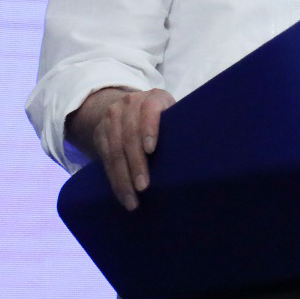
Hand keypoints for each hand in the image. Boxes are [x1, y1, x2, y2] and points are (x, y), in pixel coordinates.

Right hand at [67, 87, 175, 210]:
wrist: (125, 106)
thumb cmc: (161, 116)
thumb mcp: (171, 112)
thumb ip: (179, 126)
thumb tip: (199, 153)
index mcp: (153, 98)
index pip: (149, 111)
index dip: (149, 129)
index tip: (151, 150)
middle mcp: (130, 104)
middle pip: (130, 137)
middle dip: (136, 164)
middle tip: (144, 187)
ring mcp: (112, 118)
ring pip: (116, 152)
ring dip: (123, 179)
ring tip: (133, 200)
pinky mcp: (100, 134)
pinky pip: (106, 160)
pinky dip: (115, 180)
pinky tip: (123, 195)